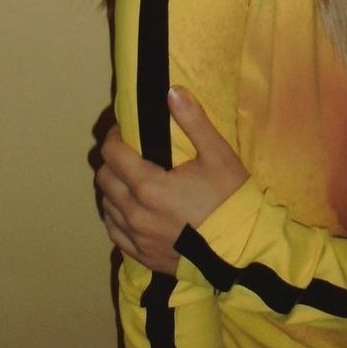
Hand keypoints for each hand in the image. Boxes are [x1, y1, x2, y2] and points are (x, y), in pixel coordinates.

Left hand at [97, 86, 248, 274]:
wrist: (241, 250)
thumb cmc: (229, 199)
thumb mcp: (217, 154)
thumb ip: (193, 121)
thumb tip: (172, 91)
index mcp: (149, 186)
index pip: (112, 154)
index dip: (114, 137)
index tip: (125, 131)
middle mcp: (136, 214)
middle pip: (105, 180)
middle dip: (112, 161)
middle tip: (128, 153)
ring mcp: (137, 239)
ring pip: (107, 207)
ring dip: (114, 189)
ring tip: (131, 180)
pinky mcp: (143, 257)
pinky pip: (115, 233)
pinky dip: (117, 217)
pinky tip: (130, 210)